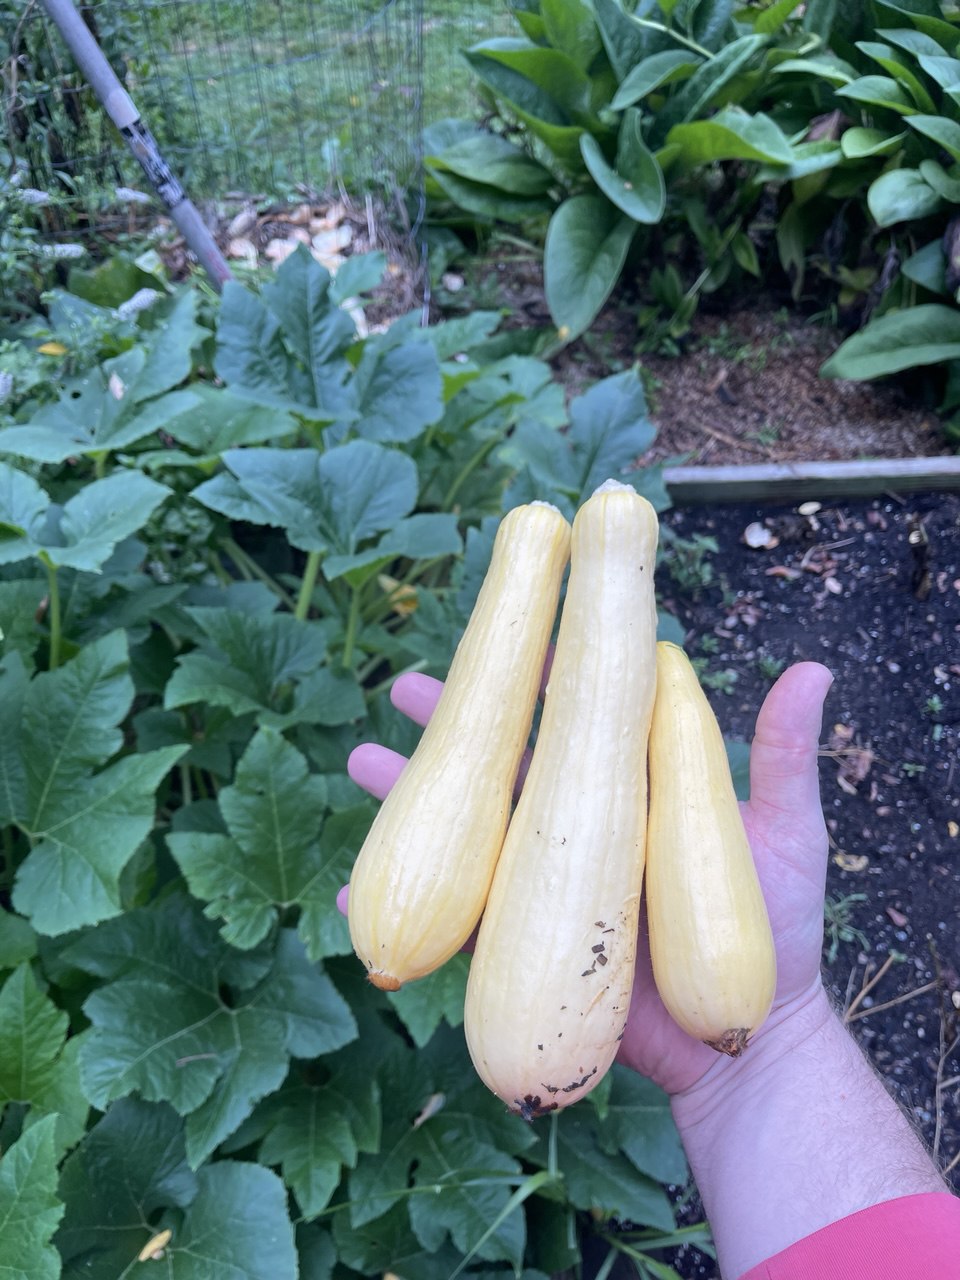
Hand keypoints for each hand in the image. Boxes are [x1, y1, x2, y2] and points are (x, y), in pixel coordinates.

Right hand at [345, 662, 833, 1098]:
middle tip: (406, 687)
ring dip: (411, 790)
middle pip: (505, 756)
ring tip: (360, 759)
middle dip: (457, 718)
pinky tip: (349, 884)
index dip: (543, 663)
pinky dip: (405, 896)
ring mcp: (546, 877)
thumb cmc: (775, 929)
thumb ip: (784, 756)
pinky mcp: (525, 936)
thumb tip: (813, 667)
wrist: (745, 1043)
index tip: (515, 620)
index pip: (577, 710)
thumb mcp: (789, 834)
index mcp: (630, 782)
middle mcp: (579, 820)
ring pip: (468, 821)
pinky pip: (454, 910)